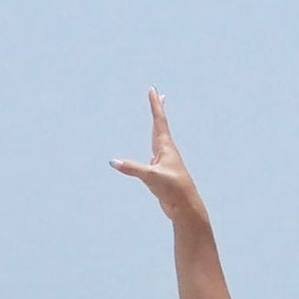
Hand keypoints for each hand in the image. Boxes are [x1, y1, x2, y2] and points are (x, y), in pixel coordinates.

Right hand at [110, 88, 204, 220]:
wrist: (185, 209)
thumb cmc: (173, 190)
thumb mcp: (151, 177)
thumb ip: (132, 169)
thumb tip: (113, 162)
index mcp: (166, 147)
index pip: (159, 121)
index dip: (155, 105)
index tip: (154, 90)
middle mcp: (166, 152)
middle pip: (161, 126)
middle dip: (158, 110)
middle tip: (159, 95)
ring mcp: (165, 163)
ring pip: (159, 140)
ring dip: (157, 127)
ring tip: (157, 119)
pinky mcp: (162, 174)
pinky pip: (154, 156)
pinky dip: (153, 147)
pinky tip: (152, 154)